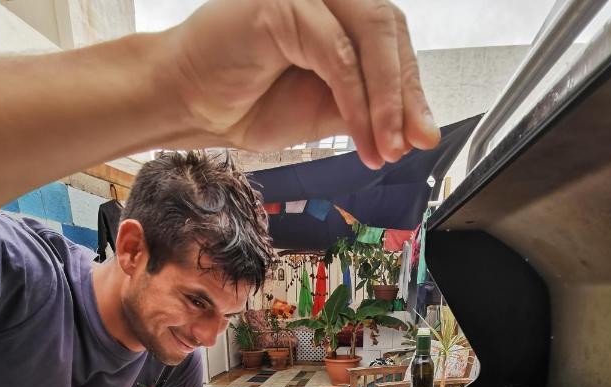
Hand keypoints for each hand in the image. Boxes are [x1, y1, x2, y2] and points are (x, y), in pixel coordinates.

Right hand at [166, 0, 439, 169]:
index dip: (410, 89)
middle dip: (404, 96)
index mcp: (338, 8)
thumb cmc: (250, 101)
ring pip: (372, 35)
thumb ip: (370, 107)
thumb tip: (420, 130)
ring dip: (387, 100)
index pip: (391, 38)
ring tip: (389, 148)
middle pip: (389, 29)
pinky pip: (337, 55)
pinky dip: (358, 101)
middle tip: (410, 146)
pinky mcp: (283, 2)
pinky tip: (363, 137)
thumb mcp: (327, 109)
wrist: (189, 105)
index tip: (421, 137)